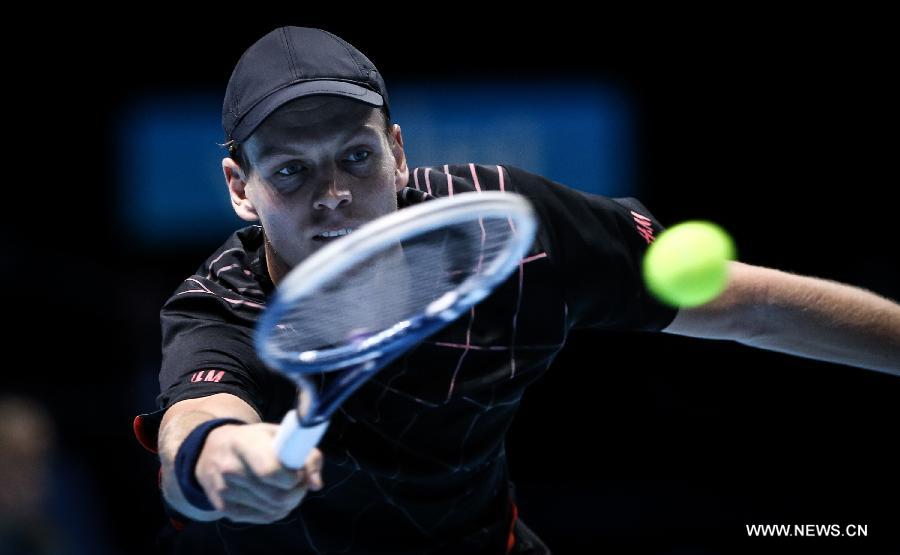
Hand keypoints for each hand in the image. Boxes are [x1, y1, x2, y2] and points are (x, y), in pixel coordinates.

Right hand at [194, 422, 323, 523]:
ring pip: (274, 509)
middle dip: (298, 491)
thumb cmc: (254, 440)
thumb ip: (305, 455)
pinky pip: (265, 517)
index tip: (299, 469)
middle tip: (300, 480)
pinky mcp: (226, 509)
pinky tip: (276, 495)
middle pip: (277, 496)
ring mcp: (225, 492)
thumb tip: (316, 484)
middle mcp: (229, 469)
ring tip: (288, 486)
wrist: (213, 451)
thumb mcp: (278, 434)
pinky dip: (278, 509)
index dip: (294, 475)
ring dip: (290, 501)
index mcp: (243, 444)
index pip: (271, 471)